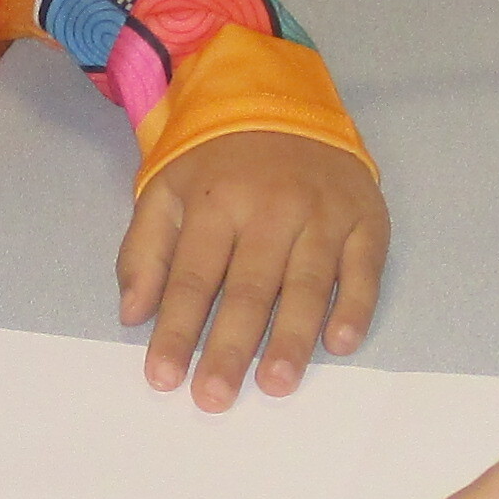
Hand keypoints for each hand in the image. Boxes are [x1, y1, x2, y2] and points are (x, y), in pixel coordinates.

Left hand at [120, 132, 387, 407]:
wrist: (283, 100)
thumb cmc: (216, 163)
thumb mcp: (164, 190)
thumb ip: (144, 251)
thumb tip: (132, 315)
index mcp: (216, 201)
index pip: (192, 277)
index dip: (176, 330)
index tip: (163, 378)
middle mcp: (272, 207)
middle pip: (248, 288)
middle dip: (230, 347)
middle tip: (214, 397)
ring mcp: (324, 213)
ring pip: (307, 283)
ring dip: (291, 338)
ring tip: (275, 384)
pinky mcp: (366, 218)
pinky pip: (364, 268)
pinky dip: (355, 306)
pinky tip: (340, 344)